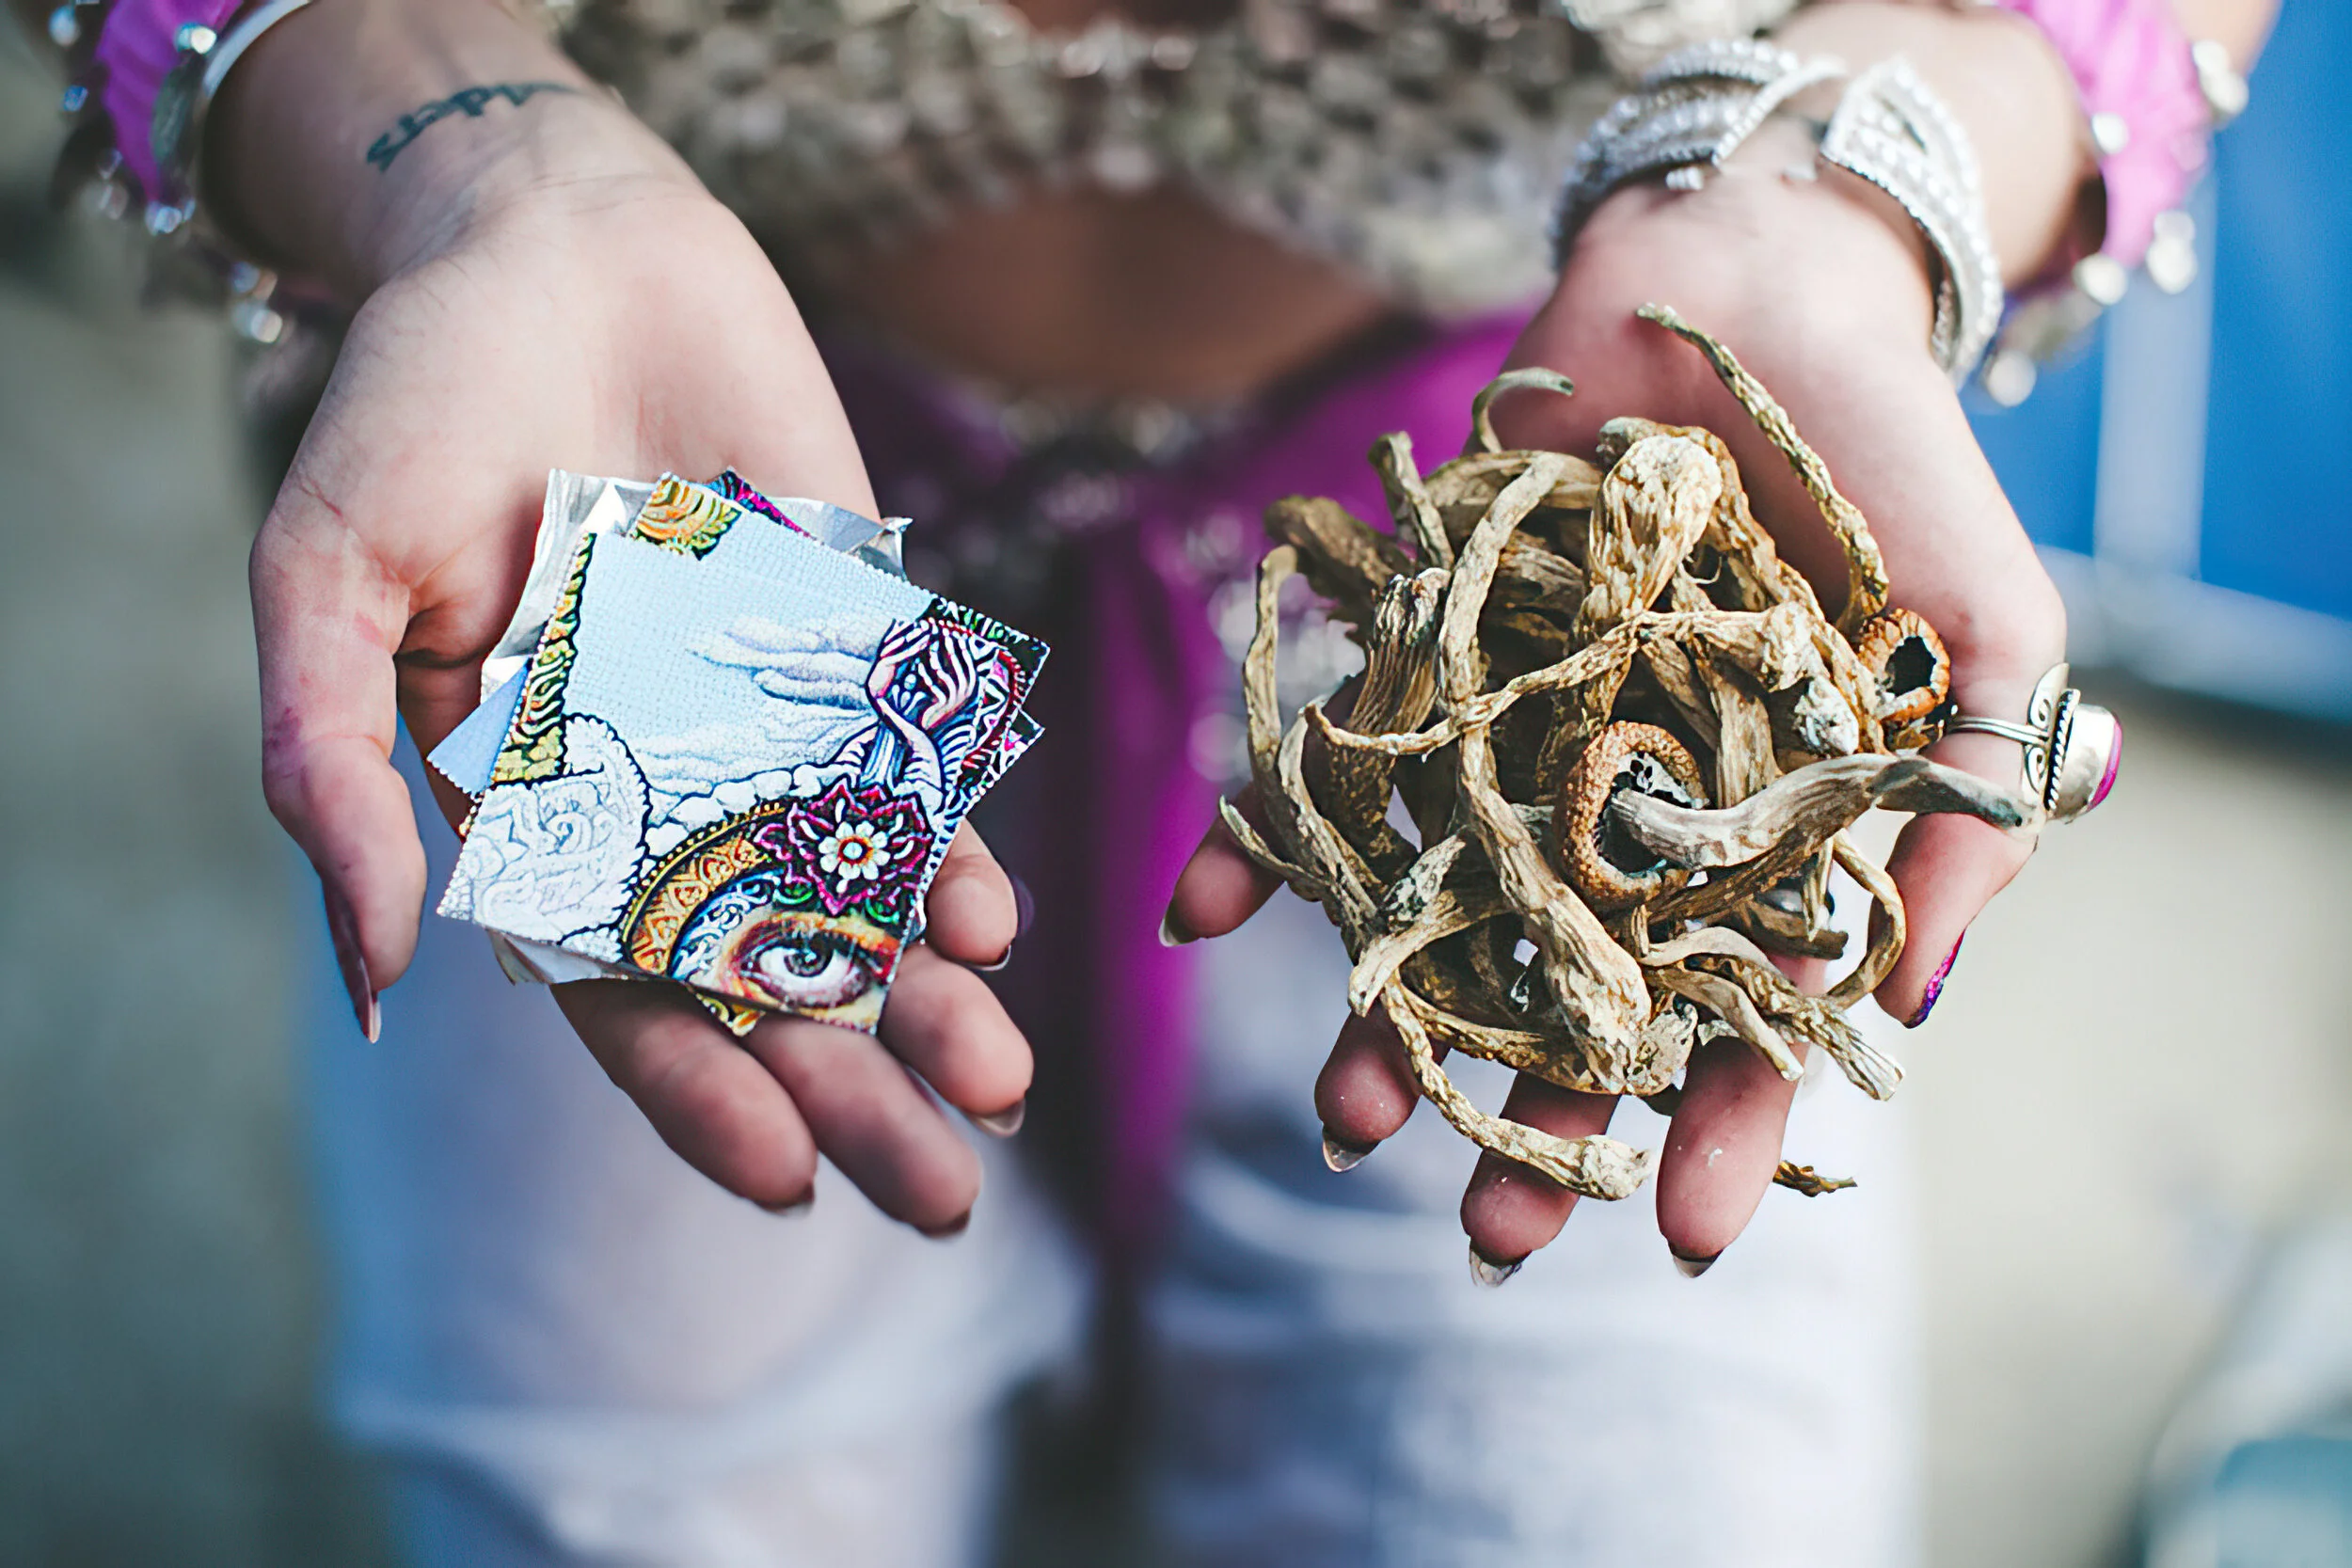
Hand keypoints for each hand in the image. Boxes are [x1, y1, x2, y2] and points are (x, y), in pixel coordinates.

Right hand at [244, 94, 1025, 1232]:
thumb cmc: (413, 406)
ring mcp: (764, 726)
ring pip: (855, 894)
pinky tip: (991, 919)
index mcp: (534, 813)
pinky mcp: (851, 645)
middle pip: (763, 976)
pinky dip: (950, 844)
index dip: (698, 1095)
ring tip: (997, 1084)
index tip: (787, 1177)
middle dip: (851, 1085)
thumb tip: (374, 980)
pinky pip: (910, 768)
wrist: (554, 241)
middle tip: (943, 1192)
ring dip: (926, 996)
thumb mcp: (329, 583)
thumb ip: (336, 777)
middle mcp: (659, 792)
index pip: (620, 994)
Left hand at [1168, 141, 2065, 1272]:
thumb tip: (1903, 997)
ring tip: (1336, 1108)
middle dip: (1532, 1109)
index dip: (1719, 1126)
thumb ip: (1971, 808)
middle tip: (1483, 1224)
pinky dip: (1259, 831)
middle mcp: (1627, 812)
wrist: (1753, 284)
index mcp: (1761, 836)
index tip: (1689, 1234)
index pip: (1743, 1016)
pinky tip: (1196, 912)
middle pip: (1576, 994)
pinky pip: (1332, 762)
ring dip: (1390, 1008)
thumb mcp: (1996, 636)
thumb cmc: (1896, 466)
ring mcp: (1518, 743)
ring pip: (1446, 906)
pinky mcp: (1421, 659)